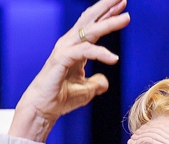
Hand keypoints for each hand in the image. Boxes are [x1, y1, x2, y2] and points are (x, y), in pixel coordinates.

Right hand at [9, 1, 127, 141]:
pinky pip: (85, 51)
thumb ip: (96, 83)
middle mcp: (69, 43)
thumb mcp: (86, 90)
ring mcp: (65, 49)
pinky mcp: (62, 59)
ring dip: (109, 22)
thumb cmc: (60, 98)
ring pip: (90, 31)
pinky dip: (100, 53)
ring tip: (126, 18)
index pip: (93, 26)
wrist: (43, 109)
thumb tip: (105, 82)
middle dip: (107, 7)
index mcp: (75, 47)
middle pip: (90, 20)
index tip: (122, 7)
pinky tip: (113, 58)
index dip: (107, 15)